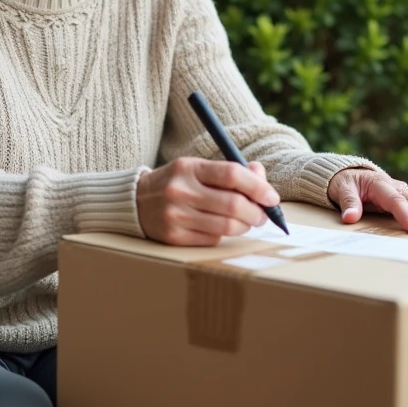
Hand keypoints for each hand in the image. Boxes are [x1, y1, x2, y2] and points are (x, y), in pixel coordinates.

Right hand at [136, 157, 278, 245]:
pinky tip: (222, 227)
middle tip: (263, 214)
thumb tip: (262, 178)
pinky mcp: (174, 237)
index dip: (258, 187)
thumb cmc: (177, 183)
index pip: (232, 174)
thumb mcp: (198, 168)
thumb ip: (230, 171)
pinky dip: (225, 234)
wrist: (135, 202)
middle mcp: (181, 191)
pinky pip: (213, 239)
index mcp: (189, 168)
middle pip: (234, 205)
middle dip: (257, 212)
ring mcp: (176, 216)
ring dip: (245, 226)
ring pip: (227, 226)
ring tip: (247, 222)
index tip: (271, 197)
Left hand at [327, 167, 407, 233]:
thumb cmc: (344, 183)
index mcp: (380, 184)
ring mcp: (402, 192)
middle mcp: (395, 187)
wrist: (349, 174)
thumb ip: (348, 203)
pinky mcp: (406, 199)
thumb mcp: (341, 190)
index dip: (406, 215)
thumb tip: (349, 218)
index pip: (395, 201)